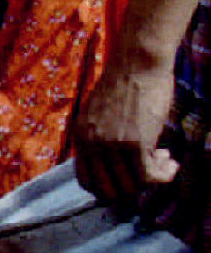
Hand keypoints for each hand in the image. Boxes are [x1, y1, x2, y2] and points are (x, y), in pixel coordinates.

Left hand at [75, 61, 178, 203]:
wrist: (137, 62)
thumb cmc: (124, 83)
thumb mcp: (99, 112)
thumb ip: (99, 135)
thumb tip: (112, 160)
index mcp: (80, 137)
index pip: (86, 182)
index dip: (108, 188)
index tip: (127, 180)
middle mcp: (92, 144)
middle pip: (108, 190)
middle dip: (131, 189)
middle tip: (148, 174)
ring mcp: (111, 145)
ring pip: (132, 185)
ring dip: (152, 179)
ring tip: (165, 162)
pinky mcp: (135, 142)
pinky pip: (150, 175)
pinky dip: (164, 174)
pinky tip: (172, 162)